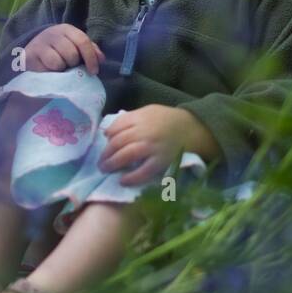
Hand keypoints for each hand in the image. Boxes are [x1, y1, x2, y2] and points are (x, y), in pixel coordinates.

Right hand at [20, 24, 104, 74]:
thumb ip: (90, 51)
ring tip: (58, 67)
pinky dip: (50, 73)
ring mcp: (40, 43)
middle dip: (73, 64)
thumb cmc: (59, 50)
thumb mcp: (74, 46)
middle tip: (69, 66)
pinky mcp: (31, 55)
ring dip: (61, 69)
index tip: (93, 71)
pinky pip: (46, 69)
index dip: (90, 58)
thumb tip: (101, 59)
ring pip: (59, 63)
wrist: (32, 52)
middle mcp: (53, 33)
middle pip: (72, 54)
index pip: (83, 41)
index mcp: (67, 29)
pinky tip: (48, 69)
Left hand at [97, 104, 220, 186]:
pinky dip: (131, 177)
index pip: (116, 128)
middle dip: (106, 154)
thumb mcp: (148, 111)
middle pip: (118, 143)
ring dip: (112, 164)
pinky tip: (123, 181)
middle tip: (100, 162)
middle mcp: (144, 132)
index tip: (104, 143)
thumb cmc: (167, 120)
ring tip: (106, 169)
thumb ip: (129, 119)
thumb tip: (108, 132)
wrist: (191, 128)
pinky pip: (143, 172)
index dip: (107, 137)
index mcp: (140, 118)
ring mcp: (152, 147)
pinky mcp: (160, 162)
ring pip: (126, 155)